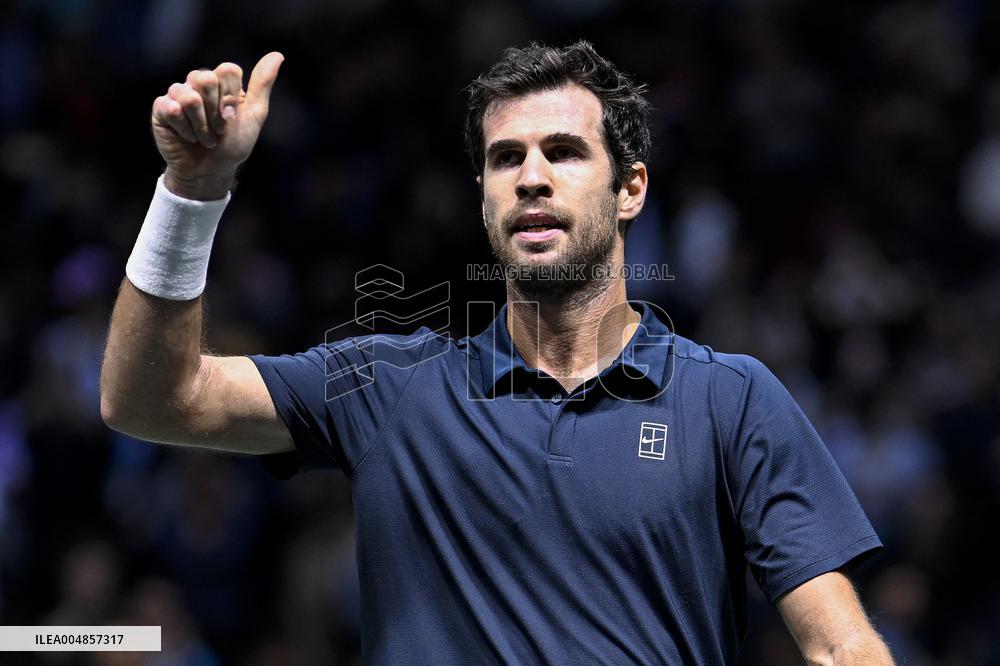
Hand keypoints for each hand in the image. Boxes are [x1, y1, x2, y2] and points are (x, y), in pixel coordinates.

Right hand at [151, 51, 283, 198]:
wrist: (212, 171)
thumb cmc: (233, 144)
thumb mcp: (254, 115)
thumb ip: (262, 84)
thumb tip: (277, 55)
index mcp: (221, 81)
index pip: (227, 70)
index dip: (231, 98)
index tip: (232, 119)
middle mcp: (198, 82)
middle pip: (206, 79)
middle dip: (216, 113)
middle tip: (218, 130)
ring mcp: (178, 93)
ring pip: (189, 97)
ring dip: (202, 127)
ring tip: (204, 138)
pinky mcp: (161, 108)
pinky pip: (171, 109)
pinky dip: (185, 130)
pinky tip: (187, 137)